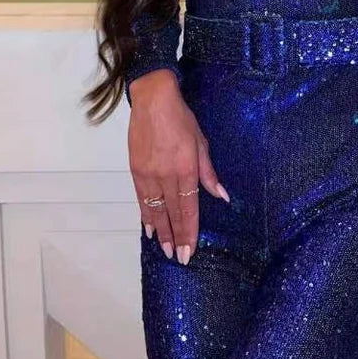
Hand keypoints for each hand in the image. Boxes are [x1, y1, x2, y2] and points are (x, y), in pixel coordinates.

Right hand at [128, 70, 229, 264]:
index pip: (188, 208)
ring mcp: (148, 174)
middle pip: (171, 213)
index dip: (189, 231)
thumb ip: (209, 173)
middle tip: (178, 257)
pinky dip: (145, 215)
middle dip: (175, 237)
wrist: (153, 100)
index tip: (190, 250)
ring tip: (165, 248)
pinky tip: (148, 227)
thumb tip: (222, 196)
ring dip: (160, 231)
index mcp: (185, 169)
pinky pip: (141, 198)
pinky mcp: (135, 170)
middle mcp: (165, 176)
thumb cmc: (181, 118)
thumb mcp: (201, 143)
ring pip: (154, 210)